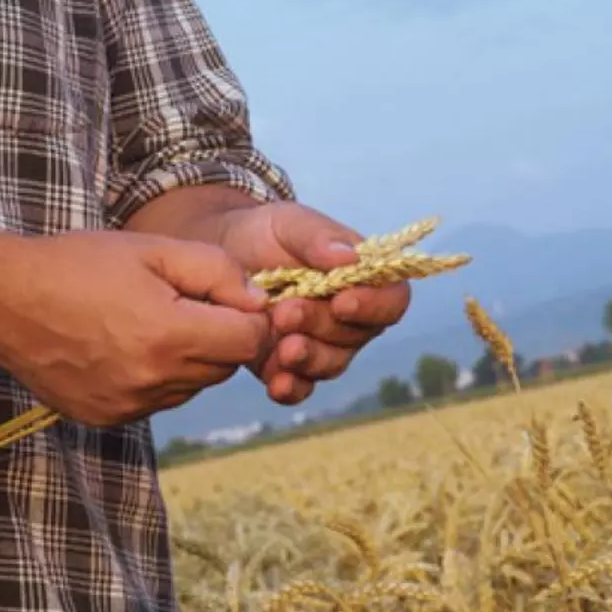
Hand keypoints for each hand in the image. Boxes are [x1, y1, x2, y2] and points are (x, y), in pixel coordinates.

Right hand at [0, 230, 270, 425]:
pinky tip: (129, 347)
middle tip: (190, 305)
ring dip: (191, 359)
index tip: (234, 301)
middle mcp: (154, 380)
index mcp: (169, 335)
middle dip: (222, 337)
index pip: (250, 342)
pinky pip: (160, 400)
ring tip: (153, 323)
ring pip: (194, 386)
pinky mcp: (111, 417)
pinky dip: (160, 377)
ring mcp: (131, 405)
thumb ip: (218, 272)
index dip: (252, 319)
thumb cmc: (80, 266)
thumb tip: (261, 302)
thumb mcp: (155, 249)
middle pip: (225, 368)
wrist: (7, 303)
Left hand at [217, 202, 410, 404]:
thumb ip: (318, 237)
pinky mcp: (288, 367)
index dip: (374, 307)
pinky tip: (275, 383)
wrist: (220, 254)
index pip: (391, 301)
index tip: (342, 302)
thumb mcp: (290, 223)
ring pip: (330, 364)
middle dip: (321, 326)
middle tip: (286, 312)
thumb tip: (349, 257)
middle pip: (355, 336)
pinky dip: (290, 388)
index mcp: (363, 281)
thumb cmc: (266, 234)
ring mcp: (320, 346)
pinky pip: (300, 388)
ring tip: (282, 347)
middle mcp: (349, 320)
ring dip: (308, 359)